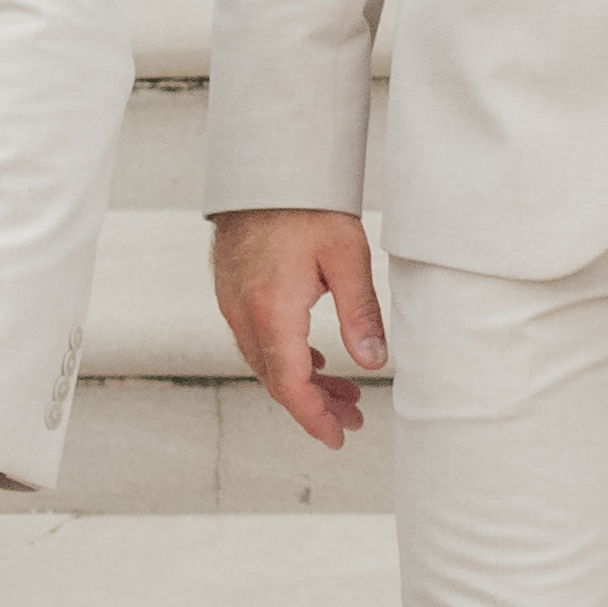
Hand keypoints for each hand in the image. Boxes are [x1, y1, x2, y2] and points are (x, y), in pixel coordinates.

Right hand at [208, 205, 389, 449]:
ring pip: (266, 363)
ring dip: (303, 384)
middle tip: (352, 419)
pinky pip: (258, 342)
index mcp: (272, 312)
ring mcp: (233, 305)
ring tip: (344, 394)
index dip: (314, 418)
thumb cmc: (308, 208)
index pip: (290, 385)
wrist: (267, 169)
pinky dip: (288, 360)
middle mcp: (244, 314)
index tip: (338, 437)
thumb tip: (373, 362)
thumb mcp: (348, 258)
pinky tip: (316, 363)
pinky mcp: (234, 294)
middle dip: (315, 407)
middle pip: (277, 380)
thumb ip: (360, 315)